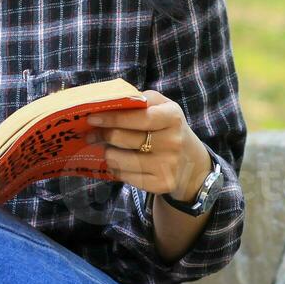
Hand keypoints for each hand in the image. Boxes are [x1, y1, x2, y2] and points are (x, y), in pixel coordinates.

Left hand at [85, 90, 210, 199]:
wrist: (192, 163)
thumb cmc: (169, 129)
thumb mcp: (163, 107)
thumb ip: (140, 100)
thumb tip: (110, 101)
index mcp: (172, 117)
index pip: (138, 117)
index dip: (113, 118)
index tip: (92, 118)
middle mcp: (172, 142)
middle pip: (123, 138)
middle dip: (102, 135)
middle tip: (92, 135)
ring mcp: (167, 165)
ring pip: (119, 159)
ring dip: (108, 153)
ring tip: (110, 149)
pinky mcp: (161, 184)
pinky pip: (125, 176)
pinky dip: (117, 169)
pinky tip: (121, 163)